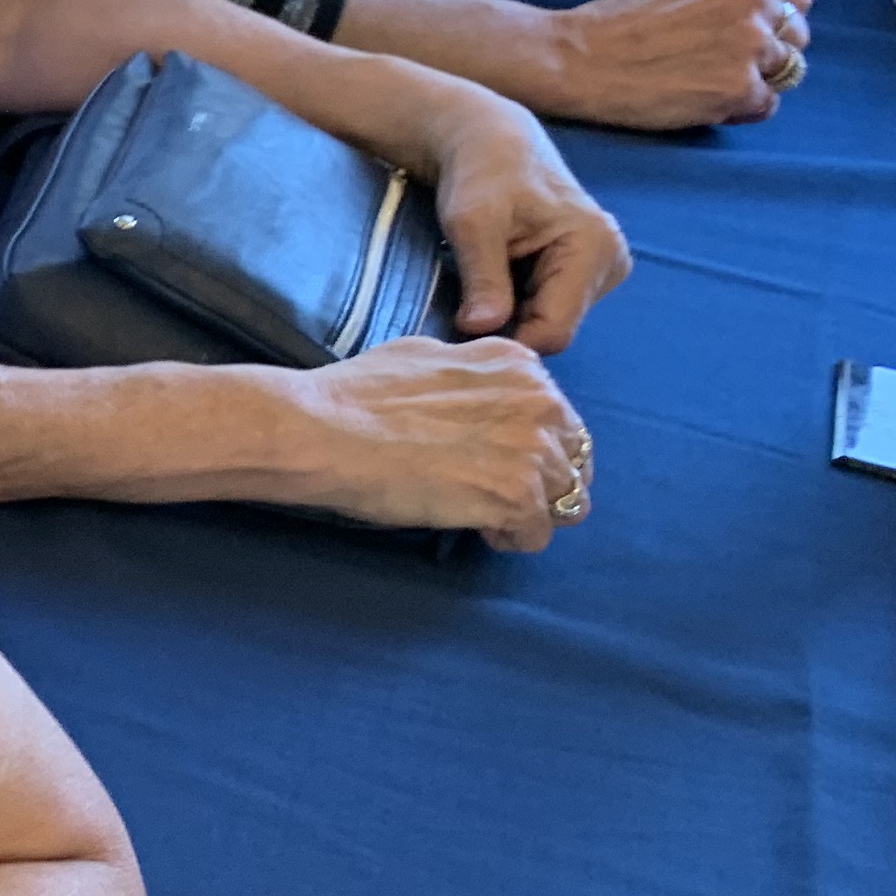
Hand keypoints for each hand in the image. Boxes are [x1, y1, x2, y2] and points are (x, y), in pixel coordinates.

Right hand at [260, 338, 590, 549]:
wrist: (323, 430)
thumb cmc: (354, 394)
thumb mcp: (424, 356)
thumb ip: (470, 376)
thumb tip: (468, 394)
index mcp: (520, 366)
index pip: (556, 416)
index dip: (527, 443)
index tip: (491, 459)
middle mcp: (540, 403)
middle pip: (573, 458)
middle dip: (540, 479)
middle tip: (493, 494)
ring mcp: (533, 452)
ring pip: (566, 499)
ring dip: (528, 511)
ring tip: (484, 517)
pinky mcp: (516, 497)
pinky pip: (538, 534)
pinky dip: (511, 539)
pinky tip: (478, 531)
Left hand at [418, 101, 628, 350]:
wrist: (492, 145)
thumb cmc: (481, 174)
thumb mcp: (472, 222)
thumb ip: (483, 276)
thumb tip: (482, 329)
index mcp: (594, 247)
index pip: (554, 331)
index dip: (506, 340)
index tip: (460, 333)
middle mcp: (610, 263)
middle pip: (553, 331)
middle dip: (506, 329)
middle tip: (461, 307)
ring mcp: (601, 271)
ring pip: (547, 325)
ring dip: (508, 318)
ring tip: (477, 287)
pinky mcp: (585, 275)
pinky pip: (545, 312)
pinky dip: (514, 308)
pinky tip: (493, 285)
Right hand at [538, 0, 814, 130]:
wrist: (576, 59)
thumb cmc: (618, 25)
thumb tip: (765, 27)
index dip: (775, 21)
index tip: (746, 35)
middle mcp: (755, 0)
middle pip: (797, 37)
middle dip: (768, 54)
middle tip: (720, 65)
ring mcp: (750, 45)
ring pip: (785, 73)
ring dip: (753, 83)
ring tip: (707, 84)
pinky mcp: (738, 87)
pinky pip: (765, 106)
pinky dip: (739, 110)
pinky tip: (702, 102)